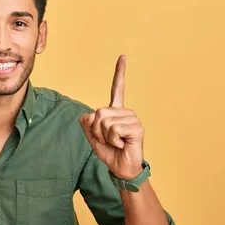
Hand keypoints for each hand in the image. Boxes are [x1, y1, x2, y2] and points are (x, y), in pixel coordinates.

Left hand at [80, 55, 144, 179]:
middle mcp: (125, 112)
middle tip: (108, 140)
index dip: (119, 72)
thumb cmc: (109, 152)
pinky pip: (114, 130)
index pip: (118, 88)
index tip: (123, 56)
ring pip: (105, 122)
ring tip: (116, 142)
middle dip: (96, 130)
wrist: (121, 168)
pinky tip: (122, 144)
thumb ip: (87, 123)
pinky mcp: (137, 128)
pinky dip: (113, 140)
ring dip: (105, 136)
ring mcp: (132, 119)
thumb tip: (89, 115)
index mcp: (116, 111)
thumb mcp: (92, 136)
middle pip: (99, 113)